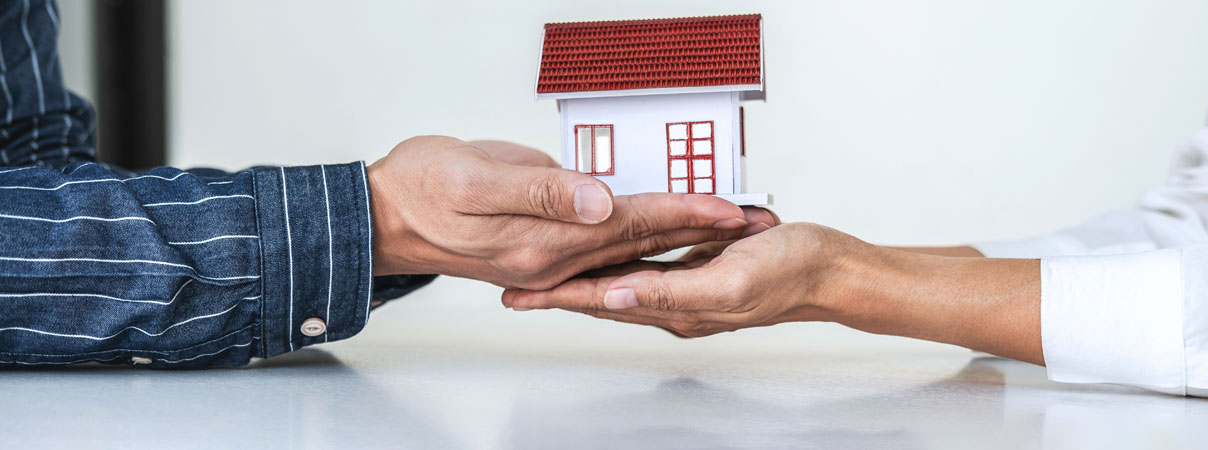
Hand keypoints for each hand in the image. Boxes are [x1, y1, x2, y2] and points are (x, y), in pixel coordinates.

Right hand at [365, 136, 777, 288]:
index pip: (630, 224)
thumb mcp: (477, 177)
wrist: (385, 215)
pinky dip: (639, 244)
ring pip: (628, 250)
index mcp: (542, 240)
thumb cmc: (422, 188)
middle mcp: (551, 257)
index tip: (726, 208)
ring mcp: (547, 258)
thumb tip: (599, 201)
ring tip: (722, 228)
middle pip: (641, 243)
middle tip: (748, 221)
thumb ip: (544, 191)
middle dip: (697, 231)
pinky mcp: (540, 250)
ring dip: (677, 239)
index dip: (681, 213)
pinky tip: (659, 242)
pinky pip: (604, 251)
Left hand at [503, 222, 1042, 364]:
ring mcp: (689, 290)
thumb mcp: (726, 280)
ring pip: (621, 286)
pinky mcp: (703, 273)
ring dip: (582, 283)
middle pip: (602, 299)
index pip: (600, 302)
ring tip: (548, 277)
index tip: (514, 295)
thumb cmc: (791, 273)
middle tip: (514, 287)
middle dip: (557, 293)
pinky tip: (610, 259)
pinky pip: (648, 272)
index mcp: (675, 306)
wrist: (835, 271)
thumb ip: (667, 290)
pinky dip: (619, 267)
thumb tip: (613, 297)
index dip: (555, 296)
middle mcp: (675, 303)